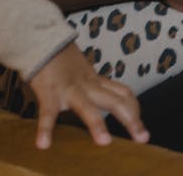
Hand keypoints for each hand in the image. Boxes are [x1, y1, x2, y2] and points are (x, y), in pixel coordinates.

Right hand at [30, 41, 148, 148]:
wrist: (40, 39)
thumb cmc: (58, 57)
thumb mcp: (81, 69)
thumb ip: (91, 82)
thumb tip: (102, 94)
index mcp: (94, 81)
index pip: (122, 92)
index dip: (134, 107)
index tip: (139, 122)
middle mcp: (86, 86)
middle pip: (114, 101)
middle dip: (131, 119)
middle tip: (142, 137)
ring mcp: (69, 90)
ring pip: (86, 107)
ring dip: (96, 124)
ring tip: (105, 142)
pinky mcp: (49, 93)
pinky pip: (48, 113)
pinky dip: (45, 129)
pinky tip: (43, 144)